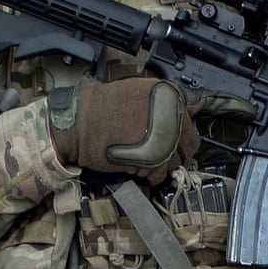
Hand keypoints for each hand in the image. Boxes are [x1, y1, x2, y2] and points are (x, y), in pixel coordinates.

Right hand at [48, 77, 198, 184]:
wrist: (76, 122)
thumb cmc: (101, 107)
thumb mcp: (139, 92)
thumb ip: (164, 104)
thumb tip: (187, 113)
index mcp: (171, 96)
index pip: (191, 124)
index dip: (181, 137)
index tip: (174, 143)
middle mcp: (173, 115)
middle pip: (189, 146)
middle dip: (177, 154)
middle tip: (161, 156)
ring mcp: (165, 138)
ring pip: (174, 162)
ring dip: (162, 166)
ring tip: (143, 161)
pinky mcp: (152, 159)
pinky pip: (159, 174)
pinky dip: (150, 176)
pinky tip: (137, 168)